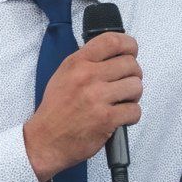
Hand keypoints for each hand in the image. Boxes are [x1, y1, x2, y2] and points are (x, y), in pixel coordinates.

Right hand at [22, 32, 141, 181]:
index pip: (112, 41)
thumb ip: (87, 61)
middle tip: (125, 84)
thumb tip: (115, 53)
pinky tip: (119, 117)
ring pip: (136, 86)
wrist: (46, 140)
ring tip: (122, 101)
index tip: (131, 51)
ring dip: (133, 96)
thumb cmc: (56, 110)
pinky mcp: (107, 119)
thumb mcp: (64, 75)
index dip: (129, 45)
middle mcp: (87, 77)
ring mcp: (97, 98)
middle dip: (133, 75)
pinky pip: (135, 110)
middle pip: (130, 64)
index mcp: (77, 63)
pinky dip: (131, 115)